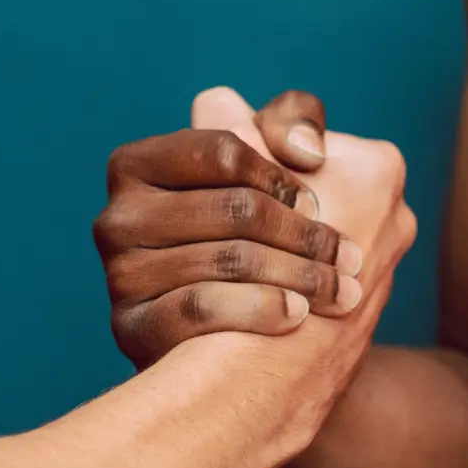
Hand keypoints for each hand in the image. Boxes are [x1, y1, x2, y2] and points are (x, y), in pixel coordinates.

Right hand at [95, 88, 414, 368]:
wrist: (226, 344)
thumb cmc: (252, 234)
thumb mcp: (267, 162)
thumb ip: (290, 123)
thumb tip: (309, 152)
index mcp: (137, 164)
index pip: (224, 151)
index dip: (281, 177)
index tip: (318, 202)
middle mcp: (116, 216)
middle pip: (236, 209)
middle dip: (305, 234)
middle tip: (350, 257)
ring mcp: (119, 275)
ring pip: (227, 259)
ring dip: (300, 275)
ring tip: (341, 291)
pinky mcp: (131, 328)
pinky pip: (200, 308)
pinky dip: (260, 308)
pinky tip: (298, 314)